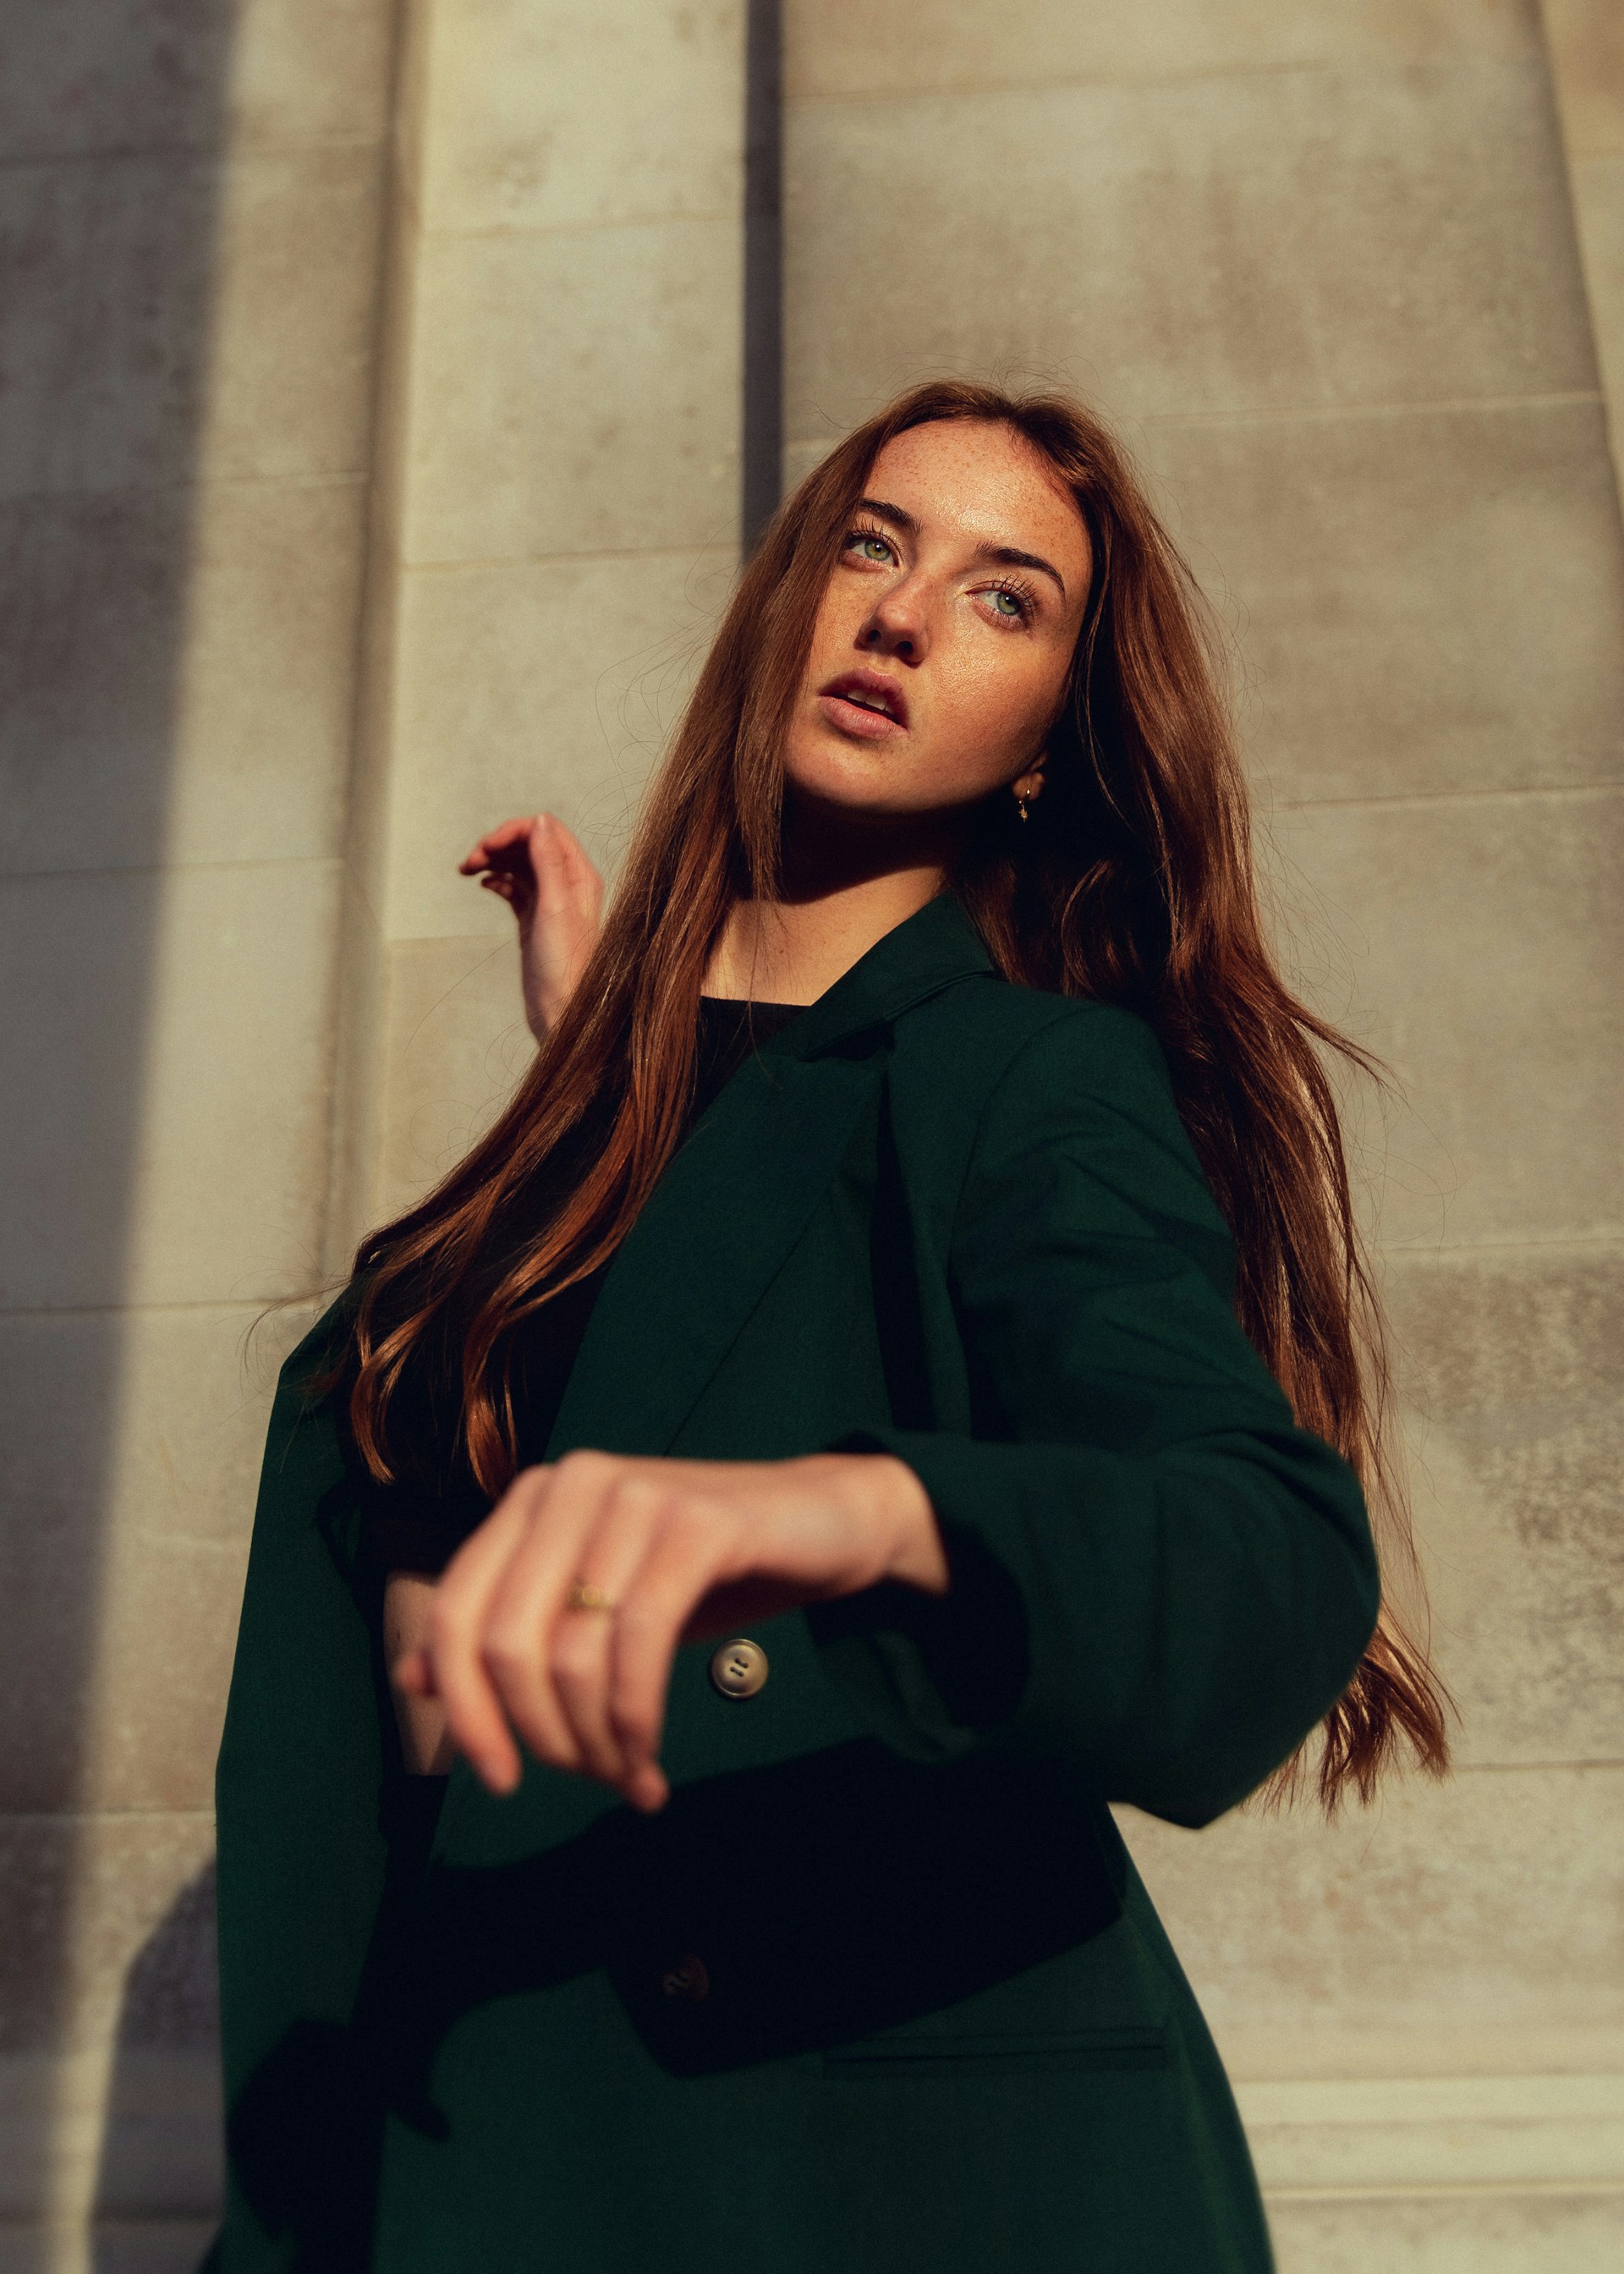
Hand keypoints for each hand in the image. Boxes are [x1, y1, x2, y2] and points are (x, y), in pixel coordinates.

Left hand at [392, 1450, 946, 1810]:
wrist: (824, 1523)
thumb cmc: (700, 1573)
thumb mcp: (596, 1608)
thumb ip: (509, 1634)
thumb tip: (410, 1682)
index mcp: (530, 1500)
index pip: (452, 1615)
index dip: (463, 1710)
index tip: (500, 1780)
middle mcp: (569, 1483)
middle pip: (502, 1643)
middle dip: (539, 1737)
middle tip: (591, 1781)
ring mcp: (632, 1495)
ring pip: (570, 1654)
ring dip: (597, 1744)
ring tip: (631, 1779)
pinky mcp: (695, 1521)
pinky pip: (638, 1641)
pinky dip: (636, 1721)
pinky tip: (652, 1761)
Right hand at [459, 813, 603, 1041]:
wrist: (562, 1012)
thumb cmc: (565, 968)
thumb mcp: (554, 908)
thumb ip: (548, 863)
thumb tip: (538, 822)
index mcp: (579, 877)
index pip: (546, 831)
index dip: (514, 831)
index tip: (486, 846)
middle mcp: (568, 885)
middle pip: (530, 844)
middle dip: (499, 845)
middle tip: (470, 860)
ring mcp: (550, 902)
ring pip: (519, 864)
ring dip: (494, 860)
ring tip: (467, 869)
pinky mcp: (534, 920)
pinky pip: (514, 888)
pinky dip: (497, 880)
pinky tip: (483, 885)